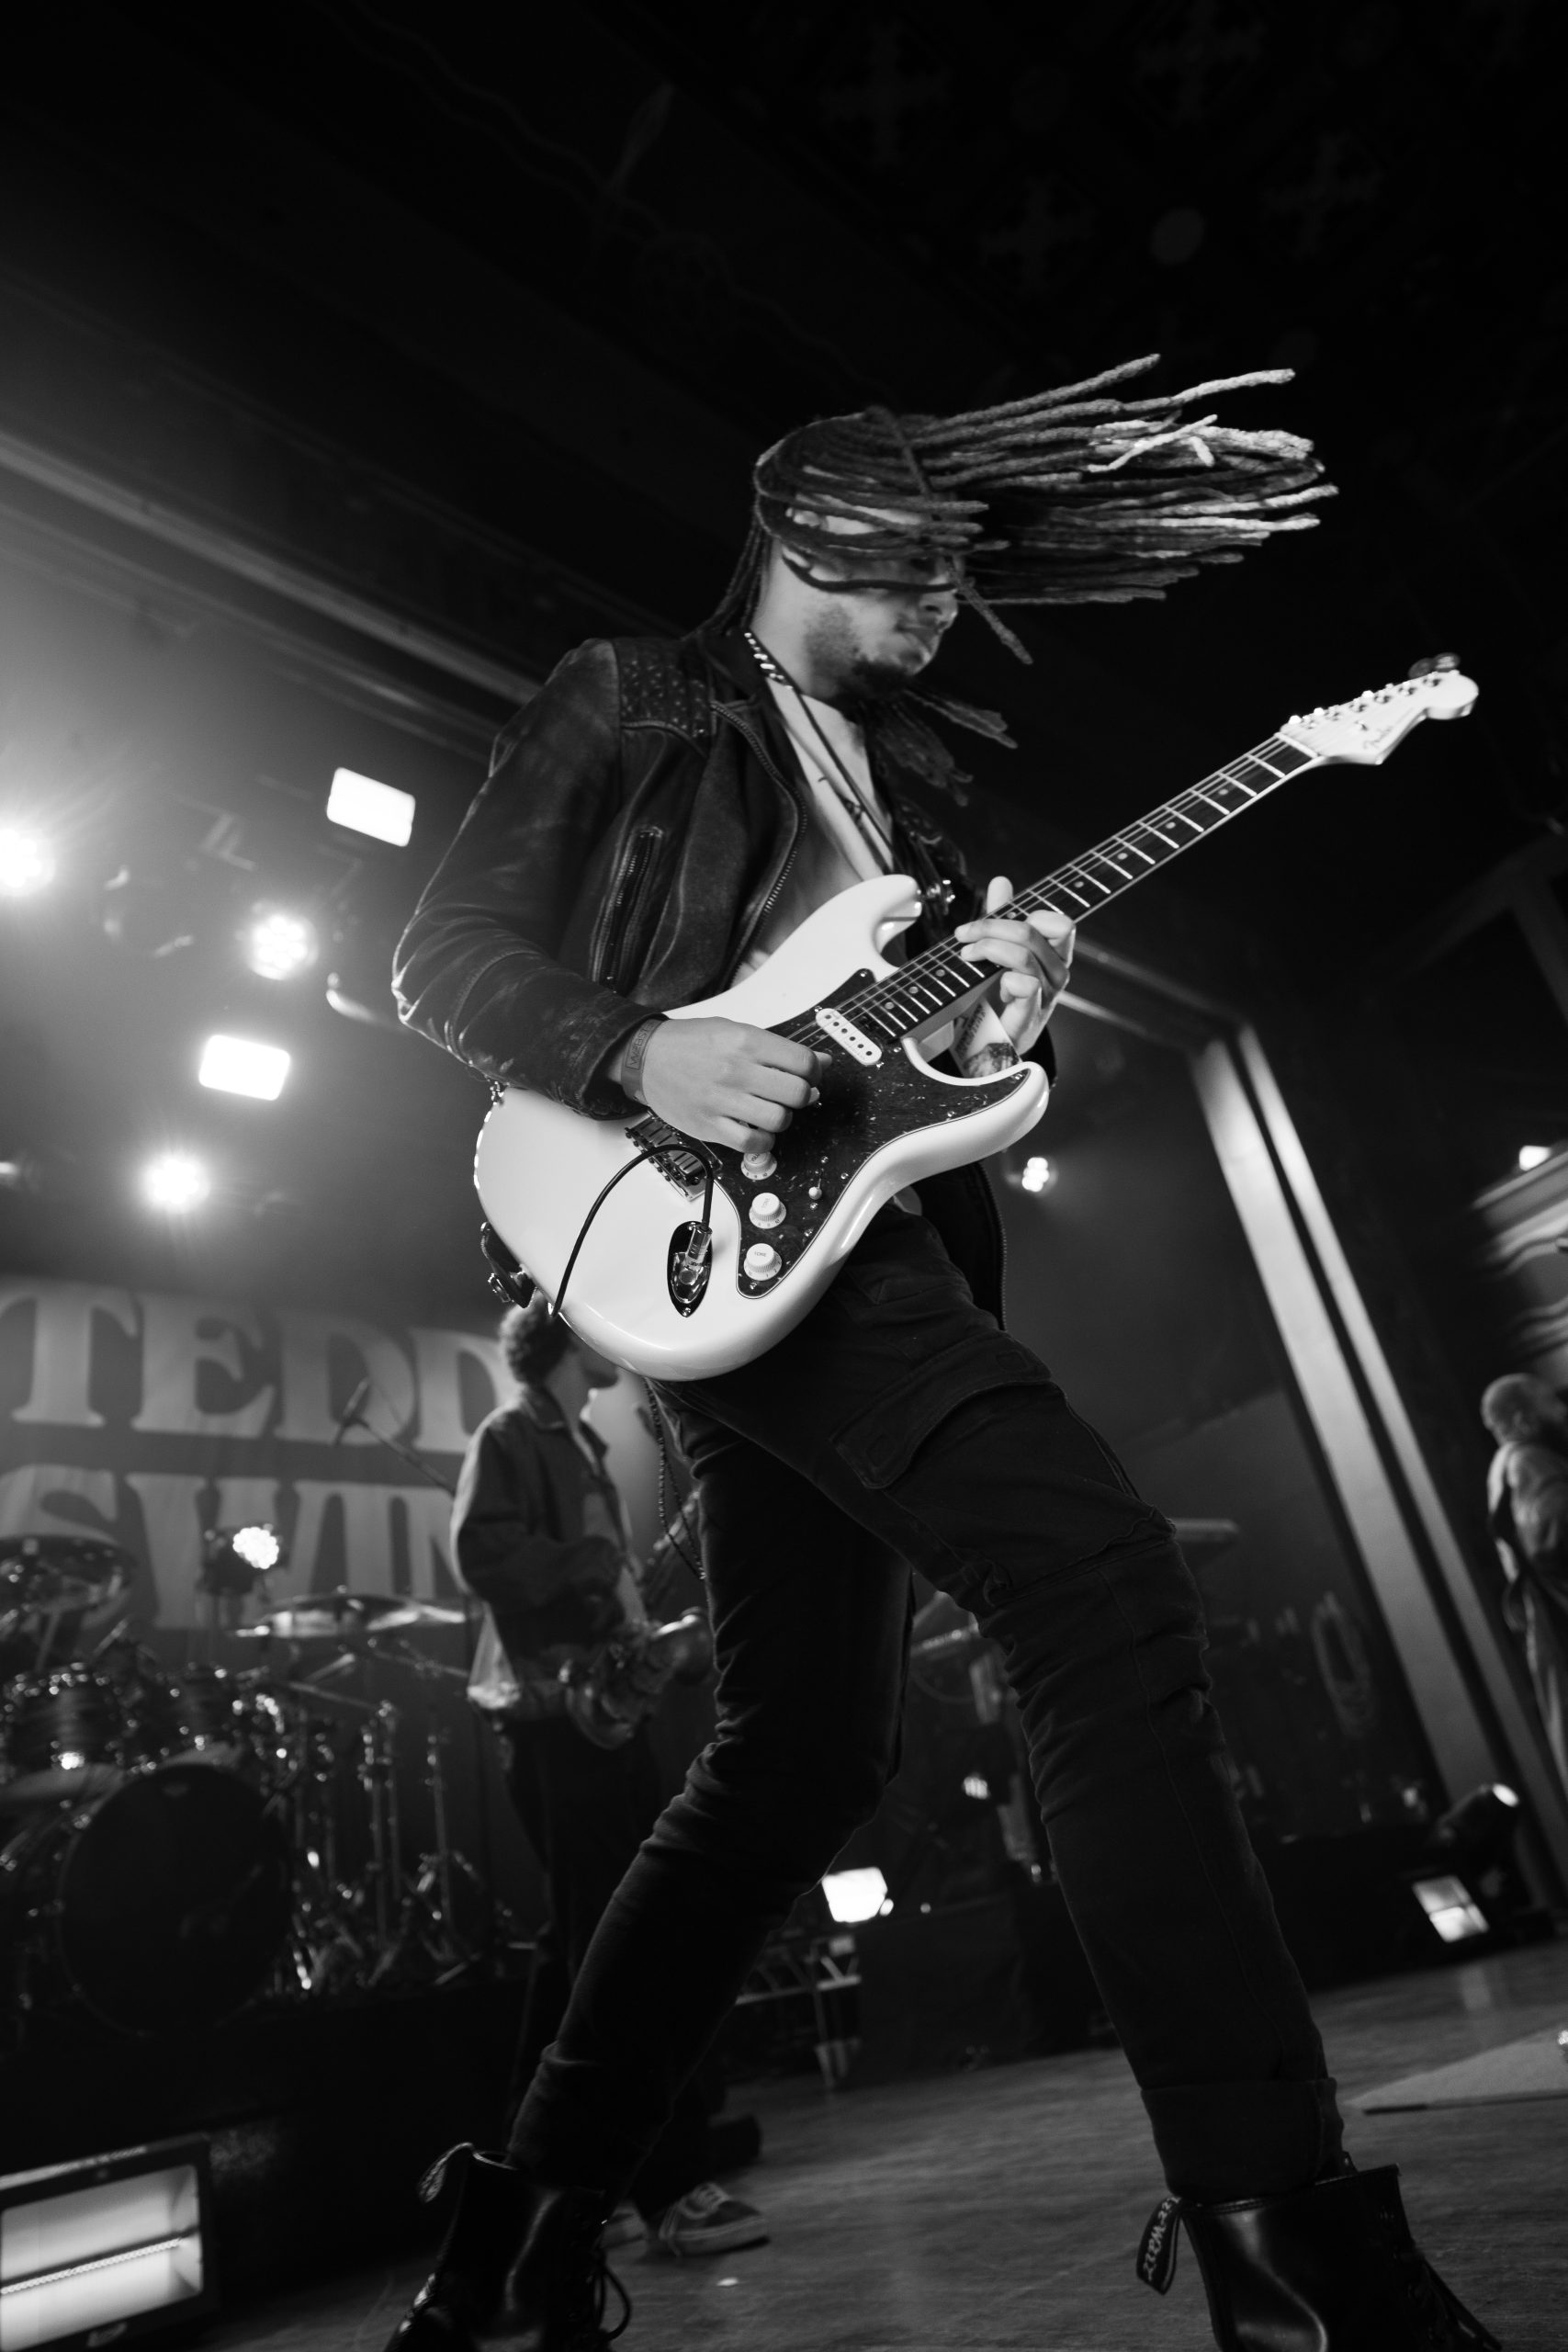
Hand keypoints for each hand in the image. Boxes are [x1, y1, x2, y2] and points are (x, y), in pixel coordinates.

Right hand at [631, 1017, 823, 1153]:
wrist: (644, 1058)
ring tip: (770, 1111)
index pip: (803, 1062)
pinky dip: (763, 1141)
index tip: (809, 1076)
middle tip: (790, 1094)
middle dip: (802, 1096)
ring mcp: (721, 1100)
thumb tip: (822, 1062)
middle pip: (796, 1093)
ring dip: (782, 1118)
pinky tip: (757, 1129)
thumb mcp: (735, 1031)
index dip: (814, 1072)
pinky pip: (751, 1143)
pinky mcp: (709, 1125)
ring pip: (778, 1120)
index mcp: (745, 1041)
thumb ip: (778, 1048)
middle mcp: (735, 1070)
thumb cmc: (689, 1043)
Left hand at [953, 877, 1074, 1055]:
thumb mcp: (999, 950)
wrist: (991, 1040)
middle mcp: (1057, 973)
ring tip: (967, 957)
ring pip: (1024, 956)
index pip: (1060, 923)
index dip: (1027, 913)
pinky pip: (1025, 986)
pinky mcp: (1031, 1016)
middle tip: (963, 936)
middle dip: (990, 927)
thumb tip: (1001, 881)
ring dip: (988, 950)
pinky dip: (1004, 980)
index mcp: (1054, 954)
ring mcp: (1047, 996)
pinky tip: (994, 987)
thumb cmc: (997, 993)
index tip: (992, 918)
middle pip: (1031, 933)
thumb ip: (1003, 917)